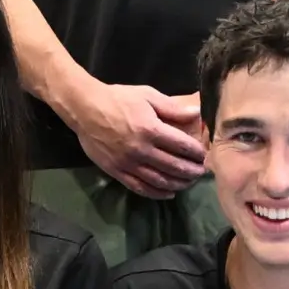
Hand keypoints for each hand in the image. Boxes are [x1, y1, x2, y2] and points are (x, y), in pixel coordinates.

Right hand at [72, 80, 206, 199]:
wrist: (84, 108)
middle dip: (191, 171)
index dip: (196, 153)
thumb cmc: (118, 98)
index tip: (204, 155)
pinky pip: (140, 187)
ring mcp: (128, 163)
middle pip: (174, 166)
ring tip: (189, 182)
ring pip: (159, 181)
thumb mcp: (147, 95)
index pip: (182, 146)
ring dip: (178, 184)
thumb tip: (196, 114)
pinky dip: (157, 193)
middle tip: (201, 172)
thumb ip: (172, 108)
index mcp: (151, 129)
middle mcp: (141, 150)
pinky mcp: (117, 172)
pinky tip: (169, 193)